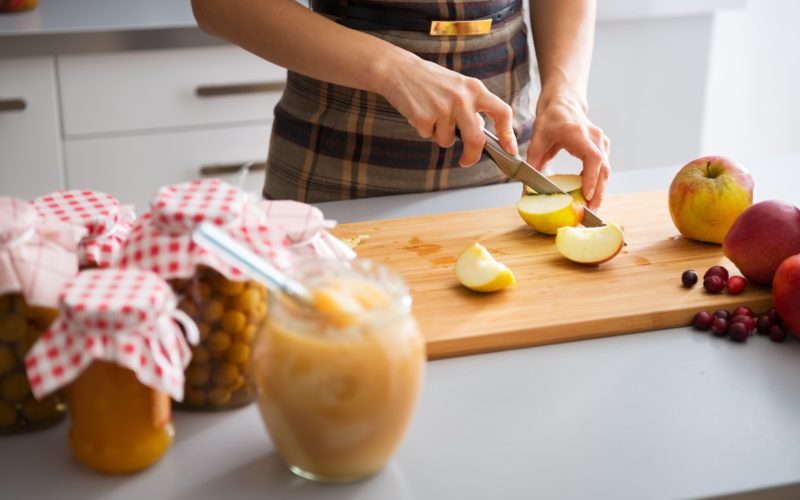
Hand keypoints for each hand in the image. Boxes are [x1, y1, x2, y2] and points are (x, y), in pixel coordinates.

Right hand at [378, 52, 517, 166]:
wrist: (399, 70)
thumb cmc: (430, 80)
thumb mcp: (458, 86)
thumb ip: (472, 106)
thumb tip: (480, 129)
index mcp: (475, 89)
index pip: (502, 112)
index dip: (508, 134)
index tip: (510, 149)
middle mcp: (462, 99)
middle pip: (476, 140)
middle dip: (472, 156)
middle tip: (466, 161)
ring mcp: (442, 109)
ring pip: (447, 141)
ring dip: (439, 135)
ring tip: (431, 114)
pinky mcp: (424, 117)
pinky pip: (428, 136)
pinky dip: (424, 130)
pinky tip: (419, 113)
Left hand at [526, 94, 610, 209]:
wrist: (563, 104)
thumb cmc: (549, 121)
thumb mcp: (536, 141)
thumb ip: (532, 165)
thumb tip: (527, 191)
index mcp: (578, 133)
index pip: (592, 158)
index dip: (591, 178)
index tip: (588, 195)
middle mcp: (594, 137)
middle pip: (603, 168)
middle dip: (598, 193)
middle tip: (590, 213)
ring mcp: (602, 142)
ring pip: (606, 170)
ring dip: (600, 191)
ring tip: (591, 210)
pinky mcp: (603, 147)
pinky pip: (603, 168)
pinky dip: (598, 183)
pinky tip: (590, 197)